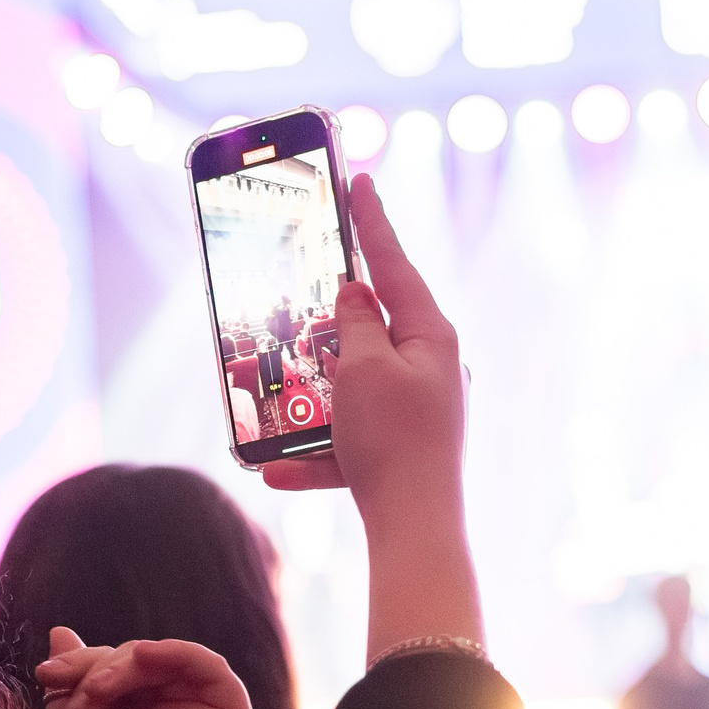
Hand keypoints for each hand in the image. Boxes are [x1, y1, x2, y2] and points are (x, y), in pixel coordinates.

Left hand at [38, 627, 258, 708]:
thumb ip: (74, 679)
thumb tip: (60, 631)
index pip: (116, 667)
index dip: (83, 664)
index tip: (47, 676)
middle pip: (142, 661)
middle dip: (101, 666)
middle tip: (75, 692)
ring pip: (171, 660)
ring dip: (130, 662)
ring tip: (98, 689)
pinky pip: (213, 669)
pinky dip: (177, 653)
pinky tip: (144, 658)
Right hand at [262, 174, 464, 518]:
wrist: (414, 529)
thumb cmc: (393, 441)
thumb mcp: (362, 368)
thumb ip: (354, 323)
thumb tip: (355, 295)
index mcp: (431, 336)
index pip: (394, 263)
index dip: (370, 220)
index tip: (359, 179)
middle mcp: (431, 367)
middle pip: (371, 327)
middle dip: (328, 328)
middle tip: (302, 304)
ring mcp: (417, 409)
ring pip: (351, 386)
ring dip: (313, 397)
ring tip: (281, 406)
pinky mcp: (400, 447)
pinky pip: (348, 438)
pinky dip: (315, 451)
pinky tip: (277, 470)